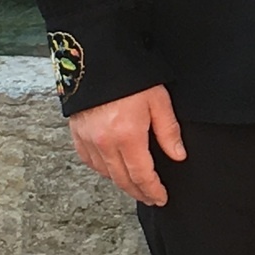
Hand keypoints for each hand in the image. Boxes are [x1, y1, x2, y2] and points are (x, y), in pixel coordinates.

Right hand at [69, 85, 185, 205]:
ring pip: (105, 173)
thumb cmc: (130, 74)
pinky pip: (90, 161)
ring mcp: (87, 138)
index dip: (152, 190)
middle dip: (138, 192)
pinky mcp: (77, 132)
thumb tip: (178, 155)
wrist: (98, 57)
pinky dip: (102, 169)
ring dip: (121, 182)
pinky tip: (112, 169)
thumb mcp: (158, 100)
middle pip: (122, 179)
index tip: (161, 198)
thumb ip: (168, 131)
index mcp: (127, 136)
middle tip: (150, 198)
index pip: (142, 175)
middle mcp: (104, 142)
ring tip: (135, 185)